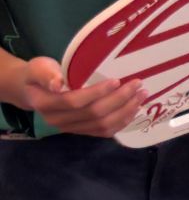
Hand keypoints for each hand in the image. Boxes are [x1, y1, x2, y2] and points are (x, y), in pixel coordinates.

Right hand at [10, 56, 145, 137]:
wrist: (34, 90)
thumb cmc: (39, 74)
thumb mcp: (38, 68)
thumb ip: (46, 74)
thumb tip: (58, 84)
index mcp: (47, 104)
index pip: (75, 102)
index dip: (97, 92)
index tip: (116, 80)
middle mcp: (58, 120)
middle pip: (93, 114)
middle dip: (119, 100)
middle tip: (138, 84)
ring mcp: (71, 128)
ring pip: (101, 125)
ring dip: (125, 112)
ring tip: (141, 95)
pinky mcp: (81, 130)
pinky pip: (103, 132)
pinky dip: (122, 122)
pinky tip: (134, 109)